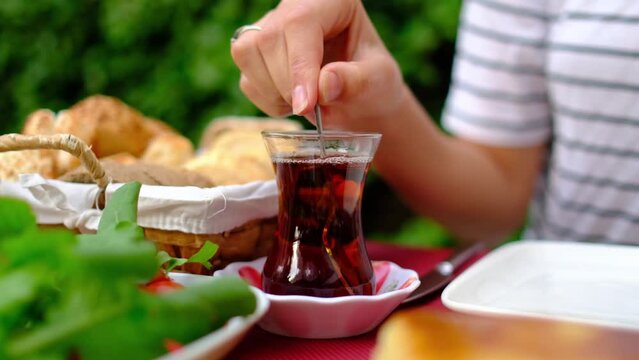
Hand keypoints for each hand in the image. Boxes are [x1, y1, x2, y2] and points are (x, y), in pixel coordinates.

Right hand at [230, 0, 407, 130]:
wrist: (362, 98)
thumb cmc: (373, 82)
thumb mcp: (378, 81)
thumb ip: (357, 82)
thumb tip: (324, 84)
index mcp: (331, 0)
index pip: (301, 23)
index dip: (299, 66)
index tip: (307, 105)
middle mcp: (294, 6)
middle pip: (269, 39)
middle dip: (288, 85)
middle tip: (314, 111)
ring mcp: (269, 27)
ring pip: (248, 55)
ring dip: (275, 94)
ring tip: (307, 105)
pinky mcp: (253, 53)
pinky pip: (246, 79)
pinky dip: (268, 102)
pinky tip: (293, 103)